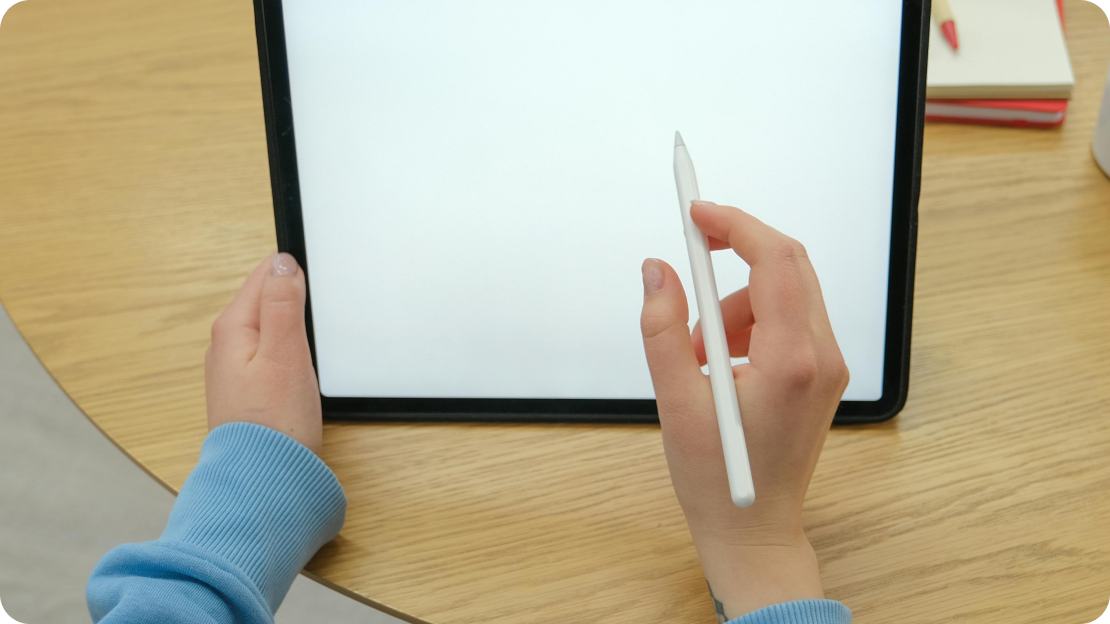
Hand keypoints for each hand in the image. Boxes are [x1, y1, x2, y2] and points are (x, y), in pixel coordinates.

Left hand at [205, 253, 321, 453]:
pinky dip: (290, 351)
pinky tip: (302, 366)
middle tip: (319, 321)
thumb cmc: (275, 423)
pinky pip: (271, 352)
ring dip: (294, 327)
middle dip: (295, 300)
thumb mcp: (286, 353)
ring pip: (270, 326)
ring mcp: (237, 367)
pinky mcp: (250, 387)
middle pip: (266, 299)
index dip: (295, 274)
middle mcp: (227, 344)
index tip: (319, 290)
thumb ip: (283, 302)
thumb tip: (281, 261)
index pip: (264, 275)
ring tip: (313, 343)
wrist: (264, 479)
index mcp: (232, 328)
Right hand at [639, 201, 848, 618]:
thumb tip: (658, 270)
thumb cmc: (717, 479)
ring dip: (737, 301)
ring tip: (699, 354)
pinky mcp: (822, 375)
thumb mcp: (676, 402)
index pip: (775, 261)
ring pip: (785, 293)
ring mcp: (829, 366)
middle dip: (736, 254)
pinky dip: (751, 323)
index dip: (734, 226)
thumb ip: (662, 328)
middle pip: (788, 266)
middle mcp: (822, 357)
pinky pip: (789, 320)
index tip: (696, 213)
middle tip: (691, 252)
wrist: (756, 530)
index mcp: (792, 361)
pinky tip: (722, 365)